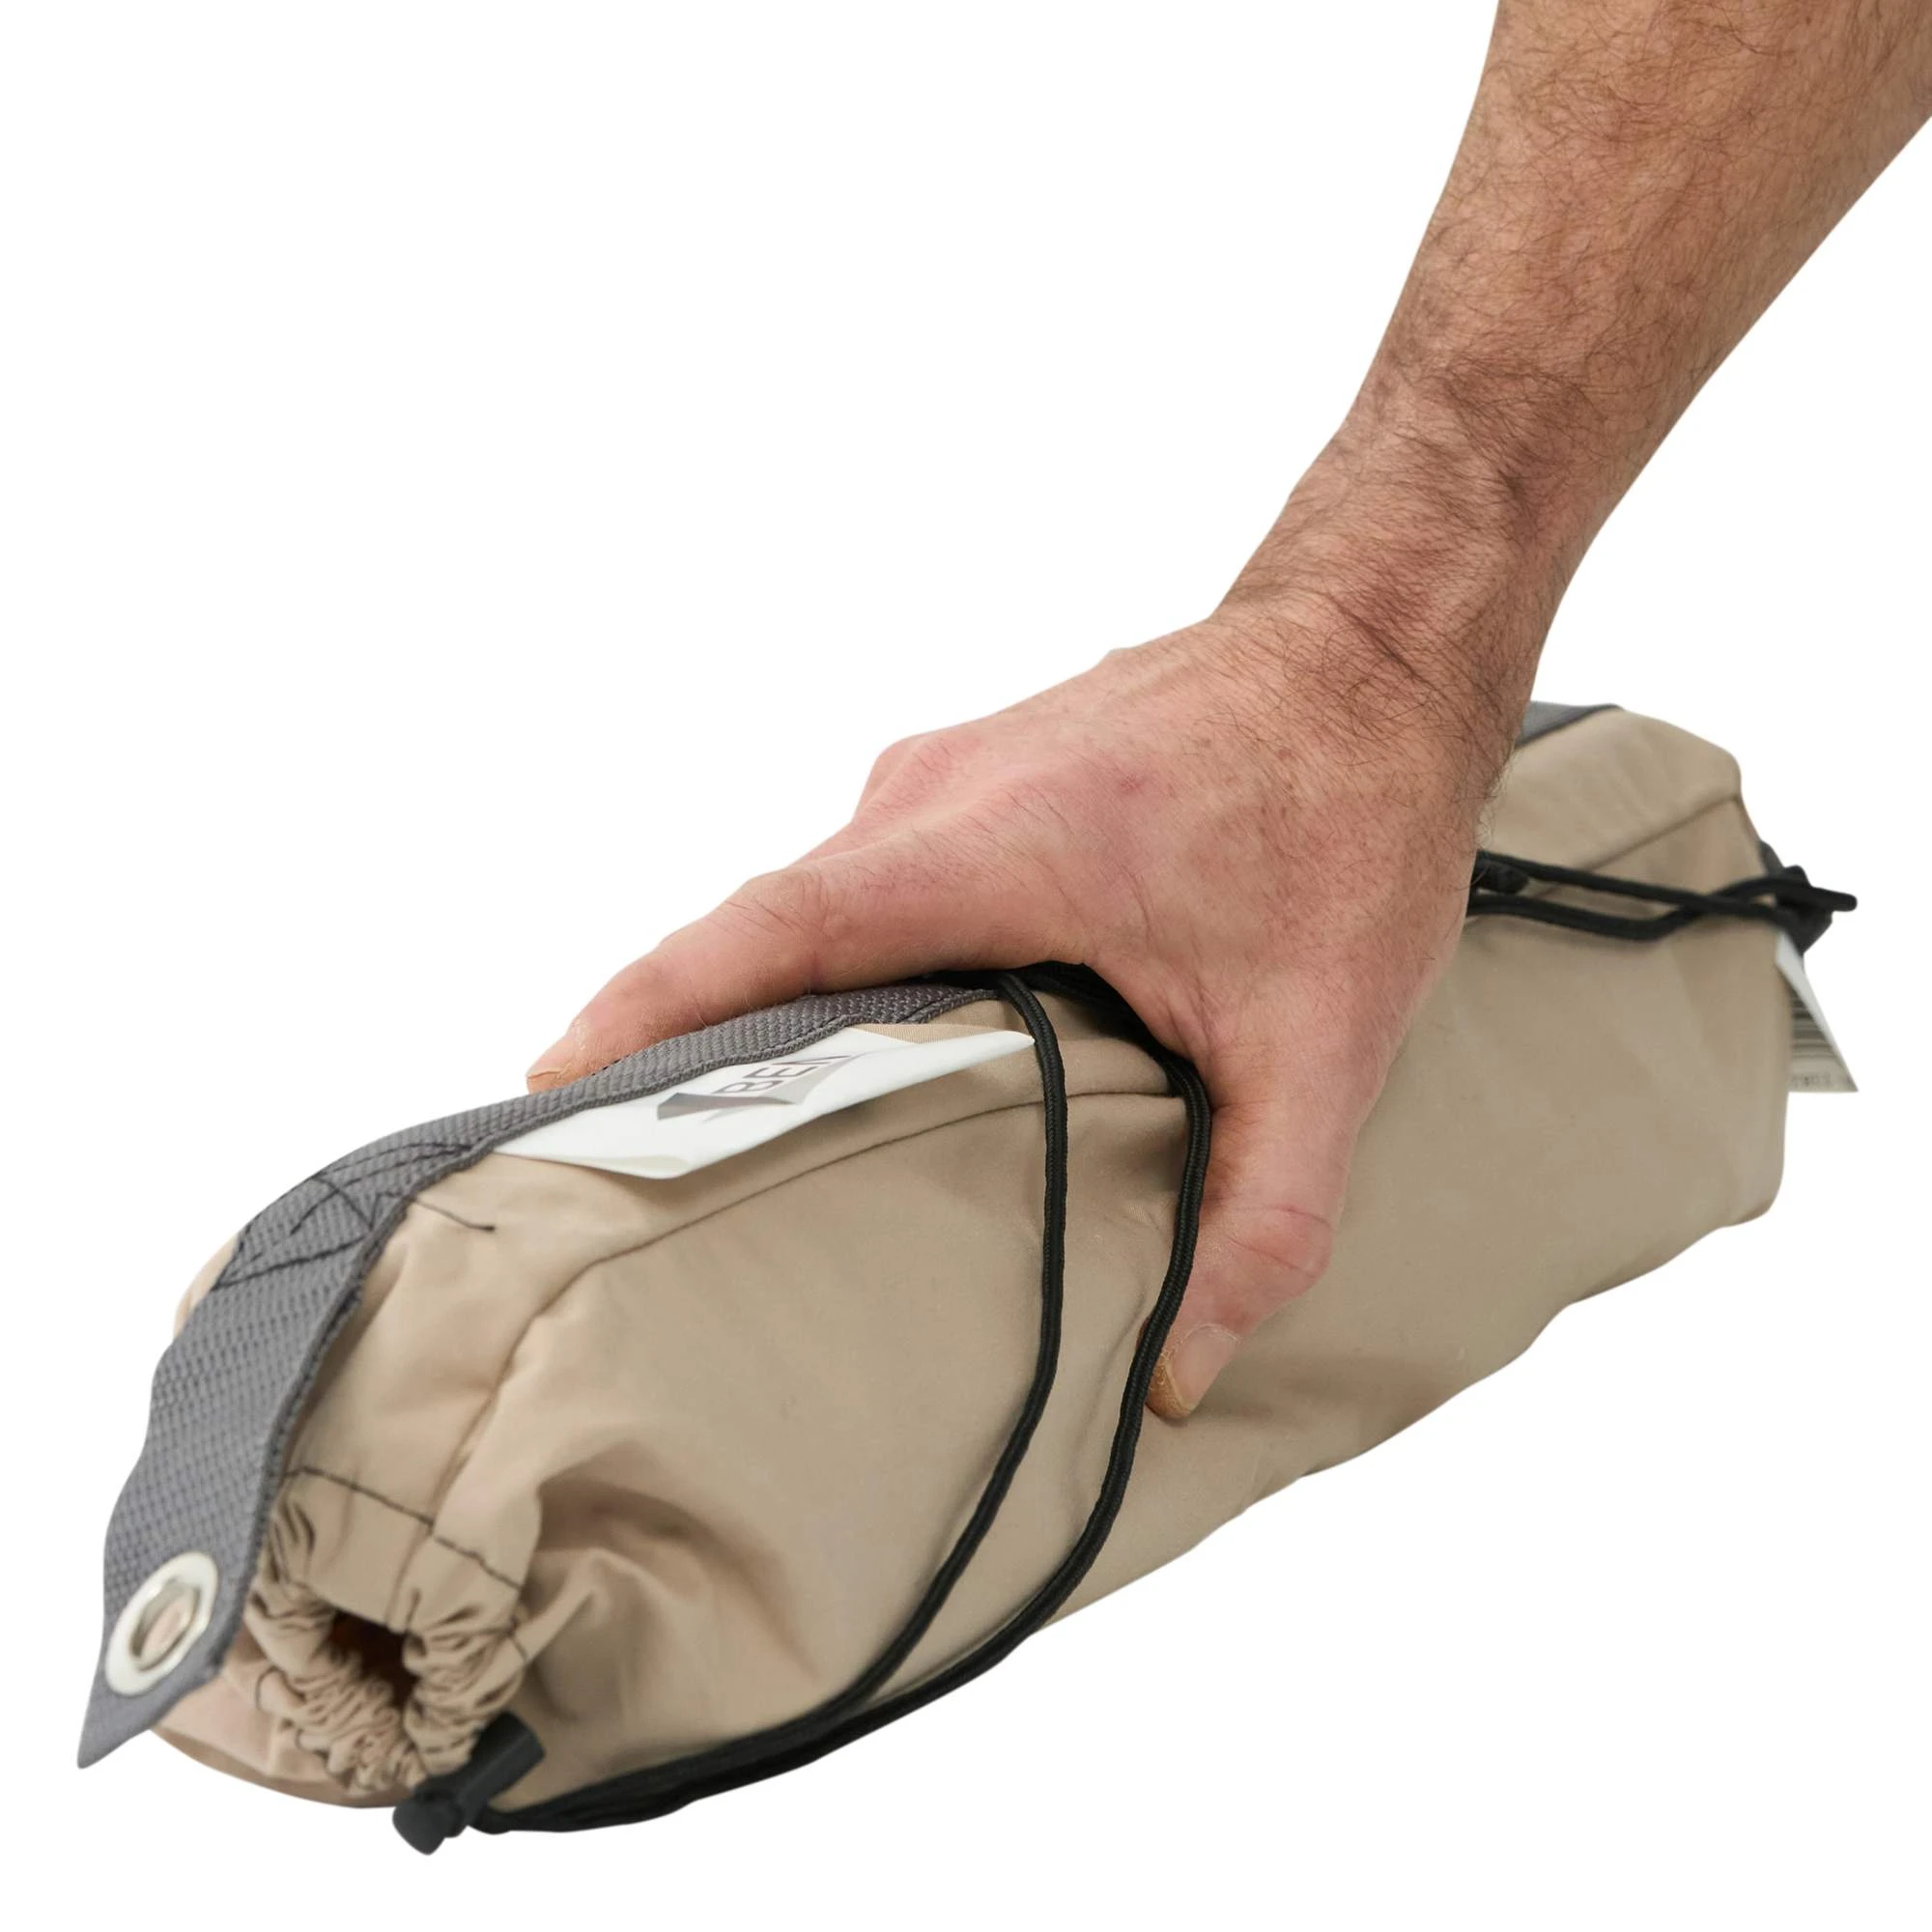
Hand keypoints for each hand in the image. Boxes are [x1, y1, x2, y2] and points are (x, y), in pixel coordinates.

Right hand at [528, 460, 1540, 1416]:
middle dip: (689, 1041)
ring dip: (779, 1004)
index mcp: (983, 844)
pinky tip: (884, 1046)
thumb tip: (1184, 1365)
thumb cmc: (1344, 801)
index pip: (765, 927)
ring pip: (821, 908)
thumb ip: (1261, 1210)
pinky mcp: (971, 779)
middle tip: (634, 1165)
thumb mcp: (1321, 1034)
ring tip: (748, 1131)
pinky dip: (845, 963)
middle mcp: (930, 796)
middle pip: (768, 931)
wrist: (1373, 648)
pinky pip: (870, 880)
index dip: (643, 1008)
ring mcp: (943, 774)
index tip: (546, 1086)